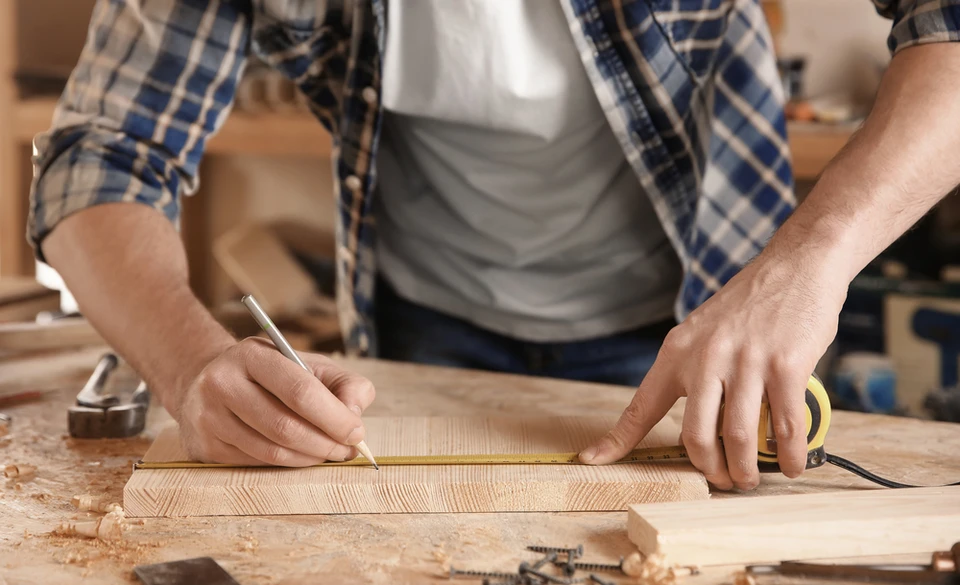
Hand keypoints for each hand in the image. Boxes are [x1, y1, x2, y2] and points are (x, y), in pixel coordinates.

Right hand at [173, 337, 375, 465]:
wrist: (213, 381)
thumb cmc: (274, 375)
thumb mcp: (310, 366)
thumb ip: (344, 383)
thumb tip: (354, 415)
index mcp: (252, 354)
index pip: (300, 391)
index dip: (334, 417)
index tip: (357, 432)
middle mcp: (223, 383)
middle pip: (284, 426)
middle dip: (325, 443)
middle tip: (347, 450)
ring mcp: (208, 417)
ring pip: (271, 452)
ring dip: (309, 459)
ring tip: (329, 454)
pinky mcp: (205, 446)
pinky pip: (256, 464)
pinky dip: (287, 465)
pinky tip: (302, 457)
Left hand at [579, 256, 844, 489]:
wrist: (795, 266)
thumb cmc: (749, 305)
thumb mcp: (703, 331)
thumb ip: (692, 370)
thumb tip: (696, 422)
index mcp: (677, 351)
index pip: (641, 405)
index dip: (617, 439)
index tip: (592, 460)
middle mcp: (705, 358)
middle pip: (696, 436)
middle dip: (709, 470)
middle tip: (721, 482)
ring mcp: (746, 361)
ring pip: (739, 437)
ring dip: (745, 470)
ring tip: (749, 480)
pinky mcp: (786, 365)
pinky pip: (784, 425)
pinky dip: (788, 454)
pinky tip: (790, 464)